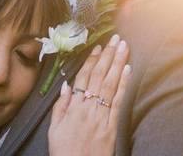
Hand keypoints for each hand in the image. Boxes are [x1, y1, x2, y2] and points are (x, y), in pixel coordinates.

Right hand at [48, 34, 130, 155]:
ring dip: (118, 64)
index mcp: (73, 107)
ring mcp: (102, 115)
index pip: (84, 77)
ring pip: (111, 84)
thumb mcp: (54, 129)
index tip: (97, 46)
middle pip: (100, 76)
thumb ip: (60, 105)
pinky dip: (124, 84)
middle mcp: (88, 107)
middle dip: (108, 56)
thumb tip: (67, 84)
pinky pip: (118, 101)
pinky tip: (128, 71)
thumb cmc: (64, 151)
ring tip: (123, 48)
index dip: (91, 60)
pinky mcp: (112, 126)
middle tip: (115, 39)